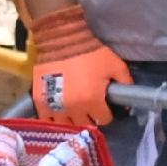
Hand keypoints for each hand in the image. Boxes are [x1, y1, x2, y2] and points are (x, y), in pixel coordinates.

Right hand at [26, 1, 132, 127]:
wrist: (61, 39)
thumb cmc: (90, 52)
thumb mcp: (115, 65)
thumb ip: (126, 84)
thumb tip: (127, 105)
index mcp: (92, 100)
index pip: (104, 119)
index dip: (107, 113)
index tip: (105, 107)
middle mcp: (74, 108)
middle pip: (85, 125)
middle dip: (90, 118)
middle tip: (90, 109)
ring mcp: (54, 107)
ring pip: (66, 126)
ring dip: (72, 120)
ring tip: (74, 112)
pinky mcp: (40, 102)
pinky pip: (47, 120)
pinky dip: (54, 119)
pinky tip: (59, 113)